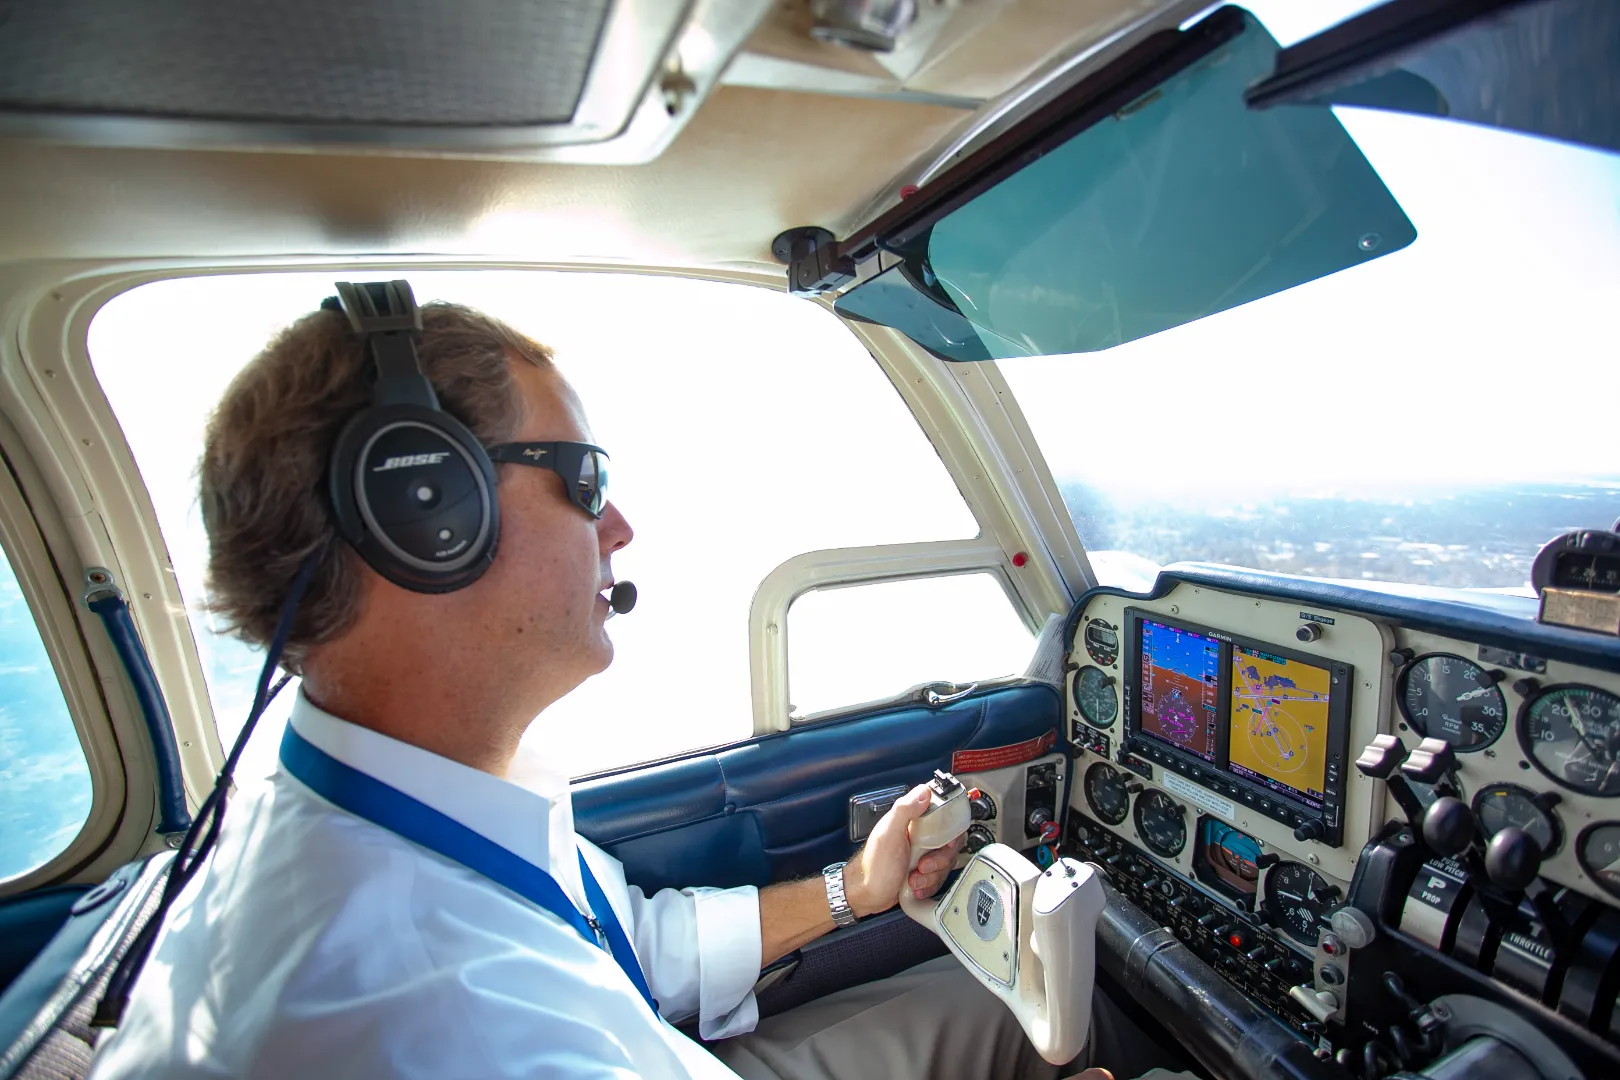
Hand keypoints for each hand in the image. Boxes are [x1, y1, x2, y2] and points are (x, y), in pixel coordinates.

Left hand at [843, 784, 965, 917]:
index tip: (946, 843)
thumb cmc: (872, 867)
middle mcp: (919, 836)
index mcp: (911, 822)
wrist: (867, 897)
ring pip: (945, 863)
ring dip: (931, 876)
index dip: (950, 831)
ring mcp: (922, 855)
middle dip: (938, 860)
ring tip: (913, 878)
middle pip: (949, 843)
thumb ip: (904, 811)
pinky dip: (929, 885)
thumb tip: (923, 792)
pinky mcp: (924, 871)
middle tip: (921, 865)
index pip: (943, 816)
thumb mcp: (888, 835)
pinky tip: (915, 886)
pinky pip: (939, 877)